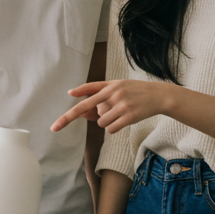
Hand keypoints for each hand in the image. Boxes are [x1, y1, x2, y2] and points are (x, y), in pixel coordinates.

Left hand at [51, 80, 171, 134]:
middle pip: (86, 106)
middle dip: (67, 118)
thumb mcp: (119, 87)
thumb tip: (83, 109)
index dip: (79, 91)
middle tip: (54, 127)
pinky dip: (113, 128)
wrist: (159, 96)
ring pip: (101, 121)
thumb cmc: (136, 92)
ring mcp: (121, 105)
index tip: (68, 94)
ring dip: (106, 122)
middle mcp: (114, 93)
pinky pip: (110, 128)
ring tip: (119, 114)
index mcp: (111, 85)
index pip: (91, 87)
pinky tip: (124, 121)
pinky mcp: (129, 116)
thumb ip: (101, 95)